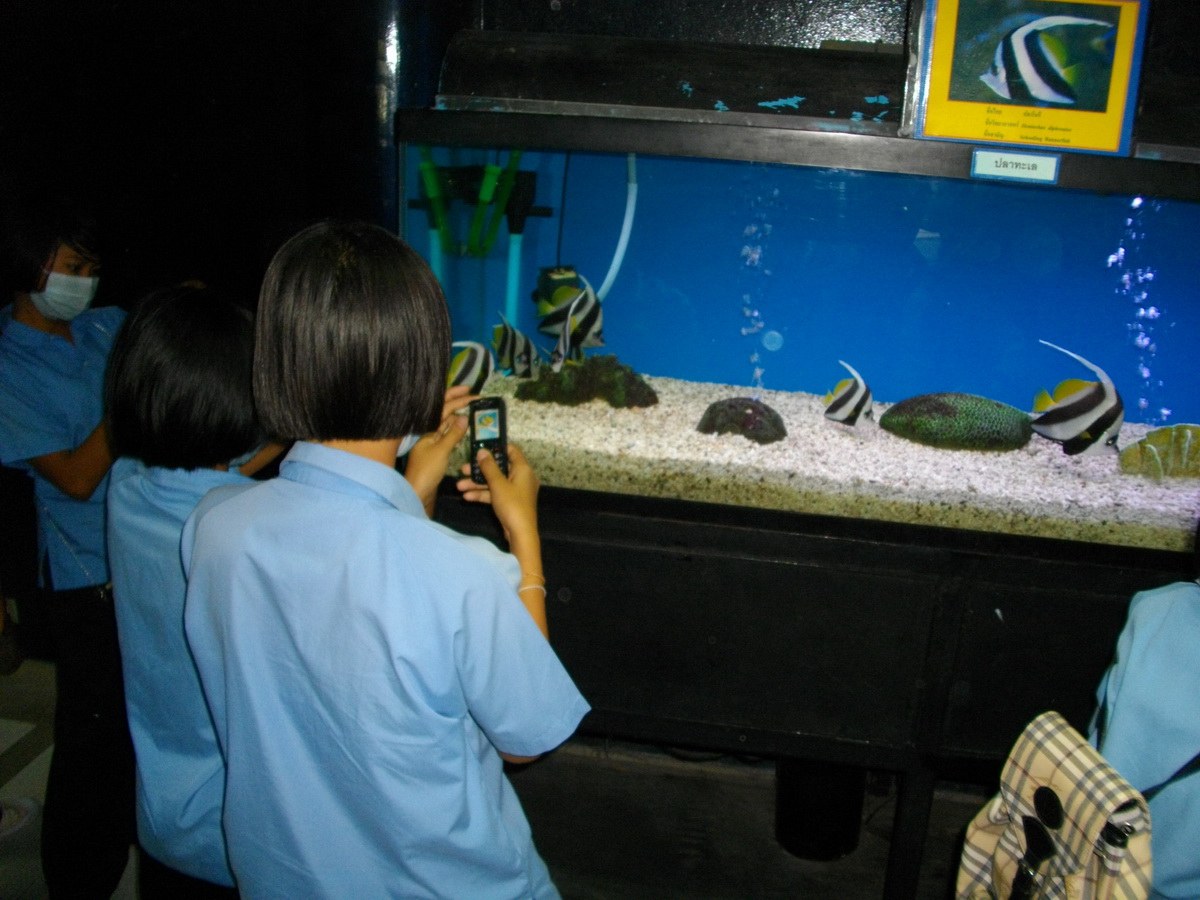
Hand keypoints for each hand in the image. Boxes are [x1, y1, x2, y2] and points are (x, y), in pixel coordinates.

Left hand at [403, 387, 475, 513]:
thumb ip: (453, 434)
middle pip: (443, 411)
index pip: (443, 408)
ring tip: (469, 405)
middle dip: (455, 401)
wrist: (417, 492)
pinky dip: (455, 427)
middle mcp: (428, 432)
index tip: (471, 392)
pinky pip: (446, 433)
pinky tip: (462, 425)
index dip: (457, 399)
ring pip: (445, 422)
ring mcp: (431, 441)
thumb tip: (464, 417)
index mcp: (427, 429)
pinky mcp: (435, 451)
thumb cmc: (426, 471)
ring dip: (456, 413)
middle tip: (470, 392)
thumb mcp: (441, 451)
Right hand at [457, 443, 538, 550]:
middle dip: (479, 470)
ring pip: (494, 482)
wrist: (520, 533)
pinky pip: (495, 494)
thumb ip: (489, 467)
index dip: (497, 447)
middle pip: (499, 468)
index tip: (481, 447)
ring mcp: (515, 491)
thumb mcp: (498, 484)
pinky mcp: (509, 502)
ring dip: (477, 484)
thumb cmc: (512, 504)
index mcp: (523, 469)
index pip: (512, 451)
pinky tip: (467, 497)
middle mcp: (521, 477)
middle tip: (462, 469)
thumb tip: (482, 451)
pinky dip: (482, 495)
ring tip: (459, 486)